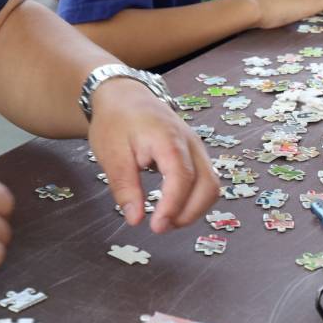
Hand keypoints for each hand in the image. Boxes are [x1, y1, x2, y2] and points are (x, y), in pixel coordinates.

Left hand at [88, 78, 218, 233]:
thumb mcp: (111, 154)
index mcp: (169, 139)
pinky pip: (206, 181)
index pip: (182, 178)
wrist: (125, 95)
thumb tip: (136, 219)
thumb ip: (125, 187)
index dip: (173, 206)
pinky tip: (173, 208)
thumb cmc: (116, 121)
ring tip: (166, 220)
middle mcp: (191, 143)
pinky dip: (195, 200)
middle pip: (208, 185)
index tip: (156, 226)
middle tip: (160, 226)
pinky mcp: (195, 154)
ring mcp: (197, 148)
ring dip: (194, 209)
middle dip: (188, 213)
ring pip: (212, 186)